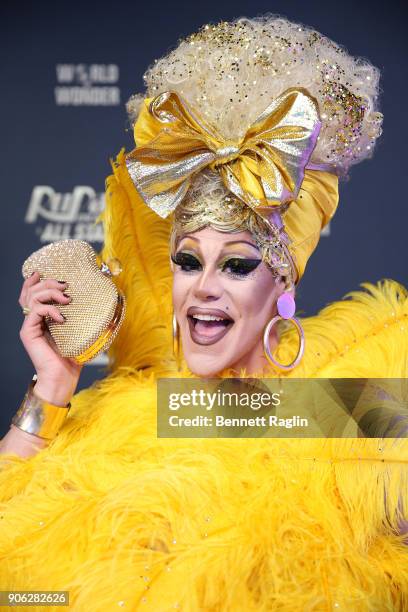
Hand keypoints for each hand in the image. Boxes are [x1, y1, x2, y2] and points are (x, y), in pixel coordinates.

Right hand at [19, 271, 81, 404]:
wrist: (63, 379)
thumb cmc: (74, 357)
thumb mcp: (81, 331)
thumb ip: (85, 316)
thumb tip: (104, 302)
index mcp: (43, 317)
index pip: (33, 293)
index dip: (36, 280)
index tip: (46, 271)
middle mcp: (33, 319)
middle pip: (31, 291)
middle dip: (48, 283)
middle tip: (65, 286)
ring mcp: (30, 326)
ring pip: (31, 298)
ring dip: (50, 292)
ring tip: (66, 299)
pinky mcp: (28, 333)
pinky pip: (35, 312)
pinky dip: (50, 310)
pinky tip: (63, 317)